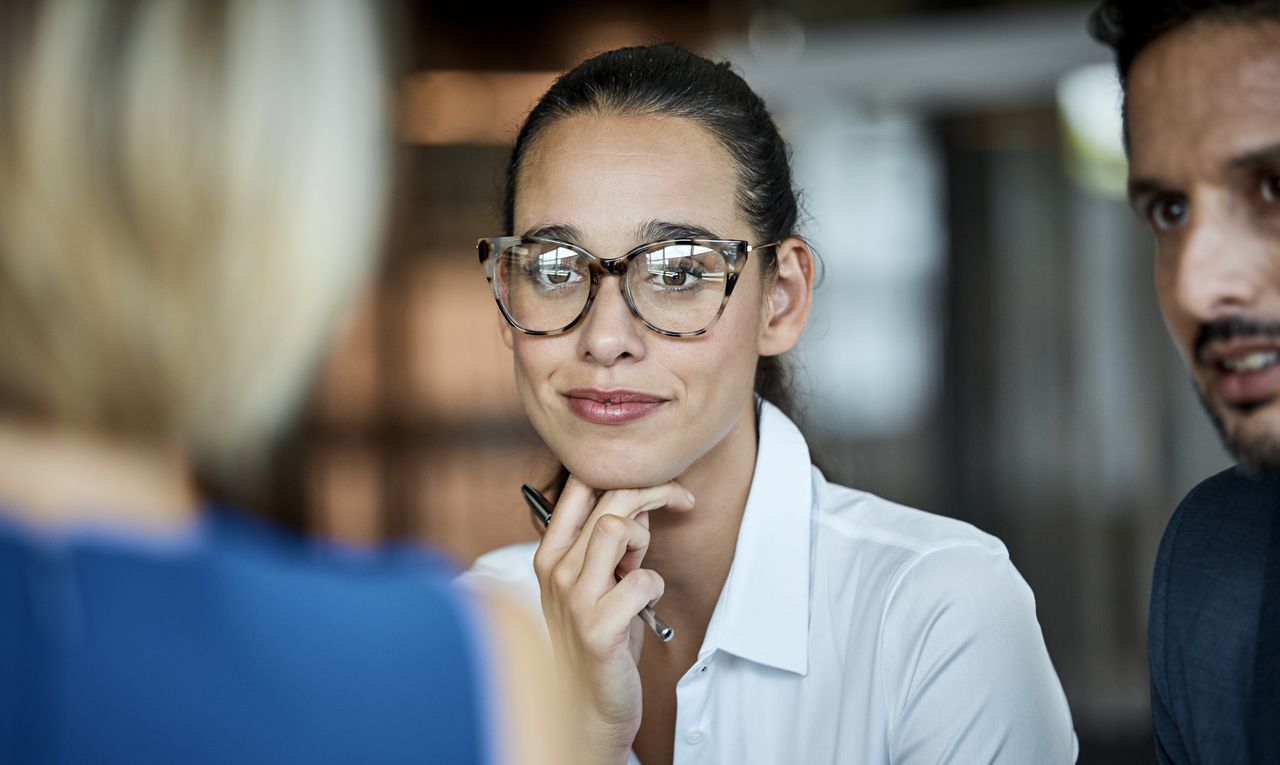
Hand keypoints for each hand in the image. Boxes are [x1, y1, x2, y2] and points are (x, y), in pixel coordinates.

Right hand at [532, 475, 694, 762]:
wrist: (587, 706)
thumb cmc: (599, 639)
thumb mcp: (601, 583)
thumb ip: (614, 545)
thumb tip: (641, 504)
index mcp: (550, 554)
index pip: (579, 486)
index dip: (625, 473)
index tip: (659, 483)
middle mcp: (555, 570)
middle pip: (608, 501)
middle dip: (655, 493)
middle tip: (683, 502)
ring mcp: (573, 598)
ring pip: (616, 528)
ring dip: (644, 542)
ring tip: (641, 571)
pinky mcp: (597, 627)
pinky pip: (643, 580)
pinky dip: (654, 589)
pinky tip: (644, 609)